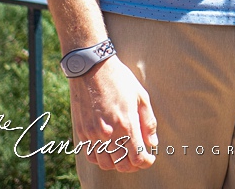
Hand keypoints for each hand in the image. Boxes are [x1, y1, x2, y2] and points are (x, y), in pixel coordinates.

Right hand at [68, 57, 157, 171]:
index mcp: (126, 124)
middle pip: (121, 165)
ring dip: (117, 164)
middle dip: (133, 165)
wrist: (91, 69)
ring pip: (105, 164)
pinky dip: (101, 158)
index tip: (150, 158)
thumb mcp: (141, 96)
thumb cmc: (120, 80)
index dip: (146, 162)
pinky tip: (109, 150)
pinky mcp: (82, 132)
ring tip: (125, 155)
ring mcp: (92, 134)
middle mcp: (108, 133)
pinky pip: (91, 155)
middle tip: (140, 158)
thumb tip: (152, 143)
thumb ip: (148, 122)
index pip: (137, 157)